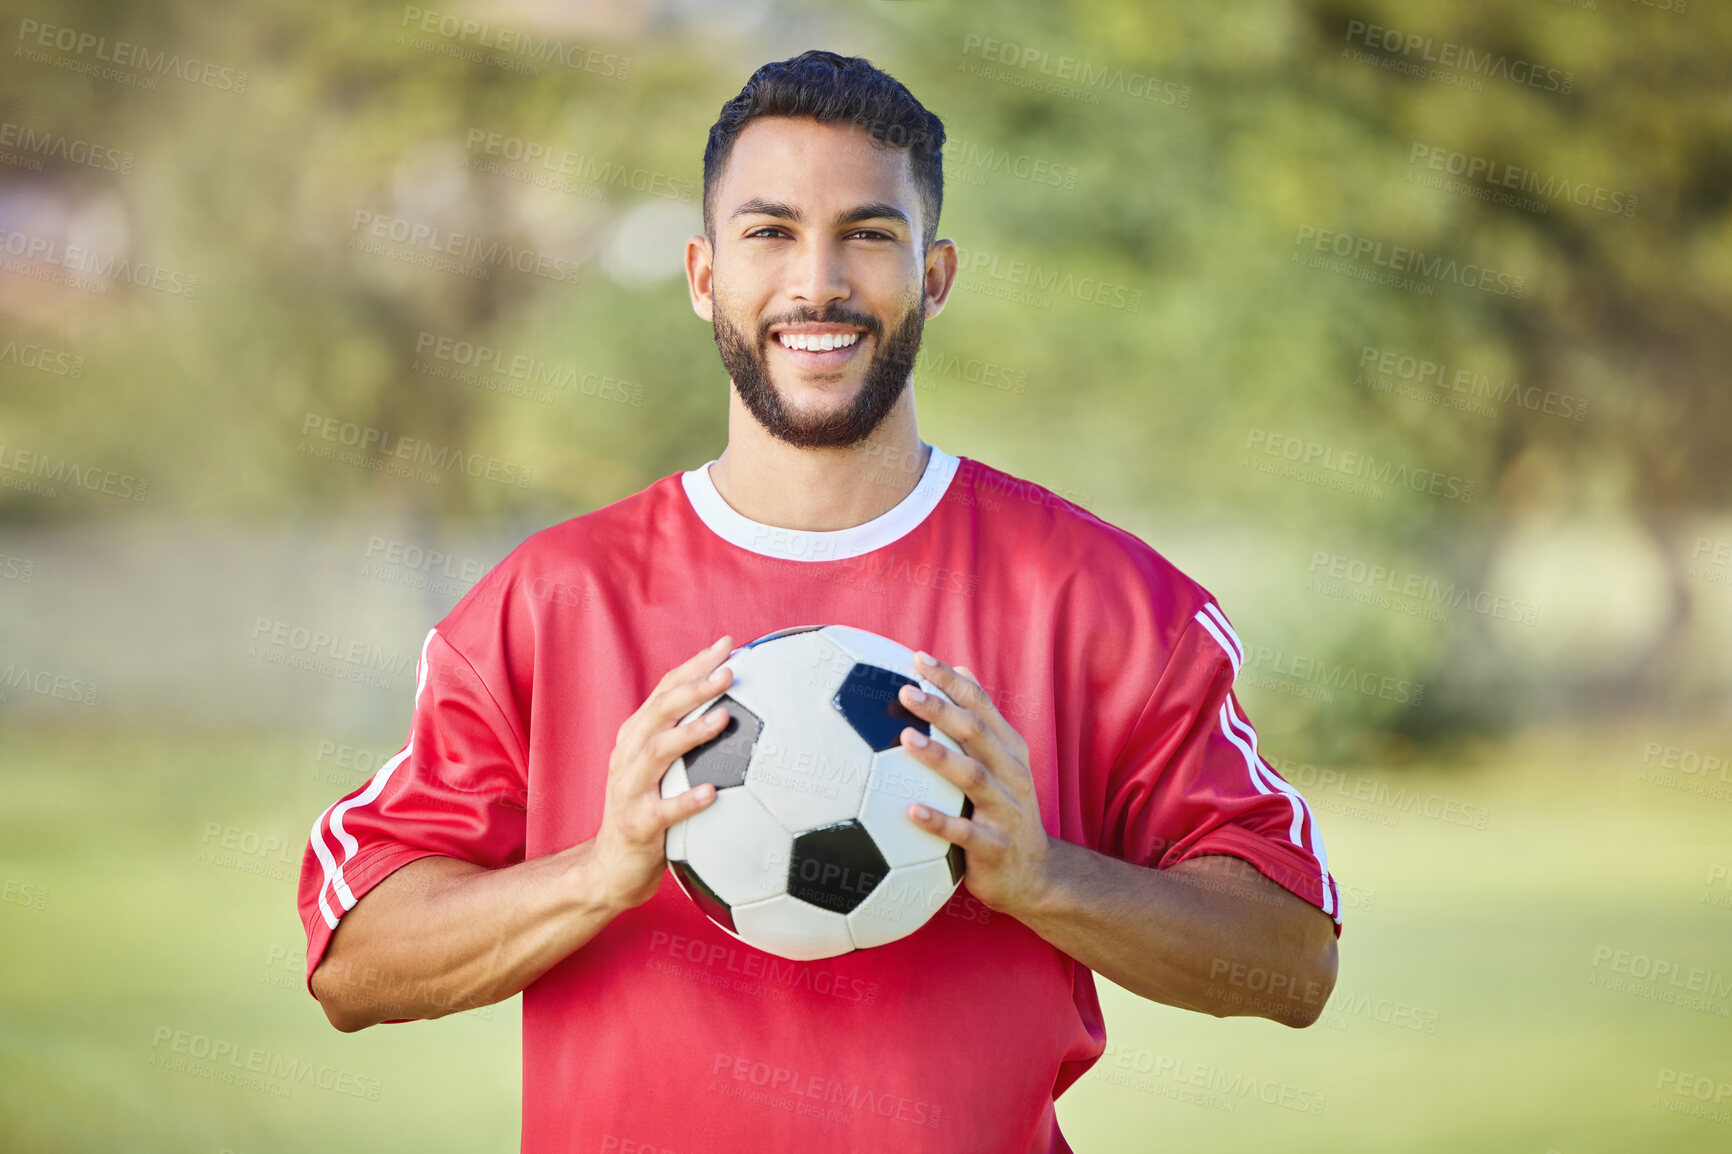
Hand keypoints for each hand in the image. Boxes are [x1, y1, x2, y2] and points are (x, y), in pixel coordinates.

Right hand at [591, 636, 733, 911]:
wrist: (610, 867)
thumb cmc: (648, 812)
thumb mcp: (662, 771)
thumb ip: (687, 741)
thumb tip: (739, 710)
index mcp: (637, 737)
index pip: (665, 690)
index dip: (695, 665)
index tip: (728, 644)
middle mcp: (629, 756)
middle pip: (660, 711)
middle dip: (694, 687)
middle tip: (729, 672)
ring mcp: (629, 790)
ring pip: (657, 752)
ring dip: (690, 733)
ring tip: (723, 718)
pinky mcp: (635, 825)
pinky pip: (662, 811)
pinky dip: (685, 800)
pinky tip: (712, 792)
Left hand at [896, 653, 1052, 918]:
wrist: (1035, 875)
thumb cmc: (1004, 810)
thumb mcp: (1001, 762)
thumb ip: (981, 720)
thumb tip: (960, 669)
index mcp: (1008, 749)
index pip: (980, 705)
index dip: (950, 681)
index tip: (918, 659)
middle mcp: (1011, 773)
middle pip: (975, 732)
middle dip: (942, 708)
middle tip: (906, 691)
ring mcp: (1005, 809)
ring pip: (972, 776)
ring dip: (938, 756)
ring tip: (906, 738)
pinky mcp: (995, 846)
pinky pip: (964, 832)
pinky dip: (938, 821)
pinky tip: (911, 811)